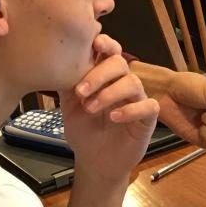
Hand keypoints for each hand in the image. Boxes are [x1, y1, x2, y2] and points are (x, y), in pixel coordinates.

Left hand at [63, 35, 158, 189]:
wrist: (93, 161)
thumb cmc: (84, 131)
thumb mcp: (68, 105)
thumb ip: (67, 82)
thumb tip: (56, 59)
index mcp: (105, 77)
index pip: (111, 52)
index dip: (106, 44)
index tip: (95, 44)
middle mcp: (122, 84)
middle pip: (120, 64)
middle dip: (99, 74)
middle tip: (81, 91)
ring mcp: (136, 100)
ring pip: (133, 83)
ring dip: (109, 93)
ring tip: (90, 107)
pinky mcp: (147, 119)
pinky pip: (148, 106)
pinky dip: (130, 110)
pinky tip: (113, 117)